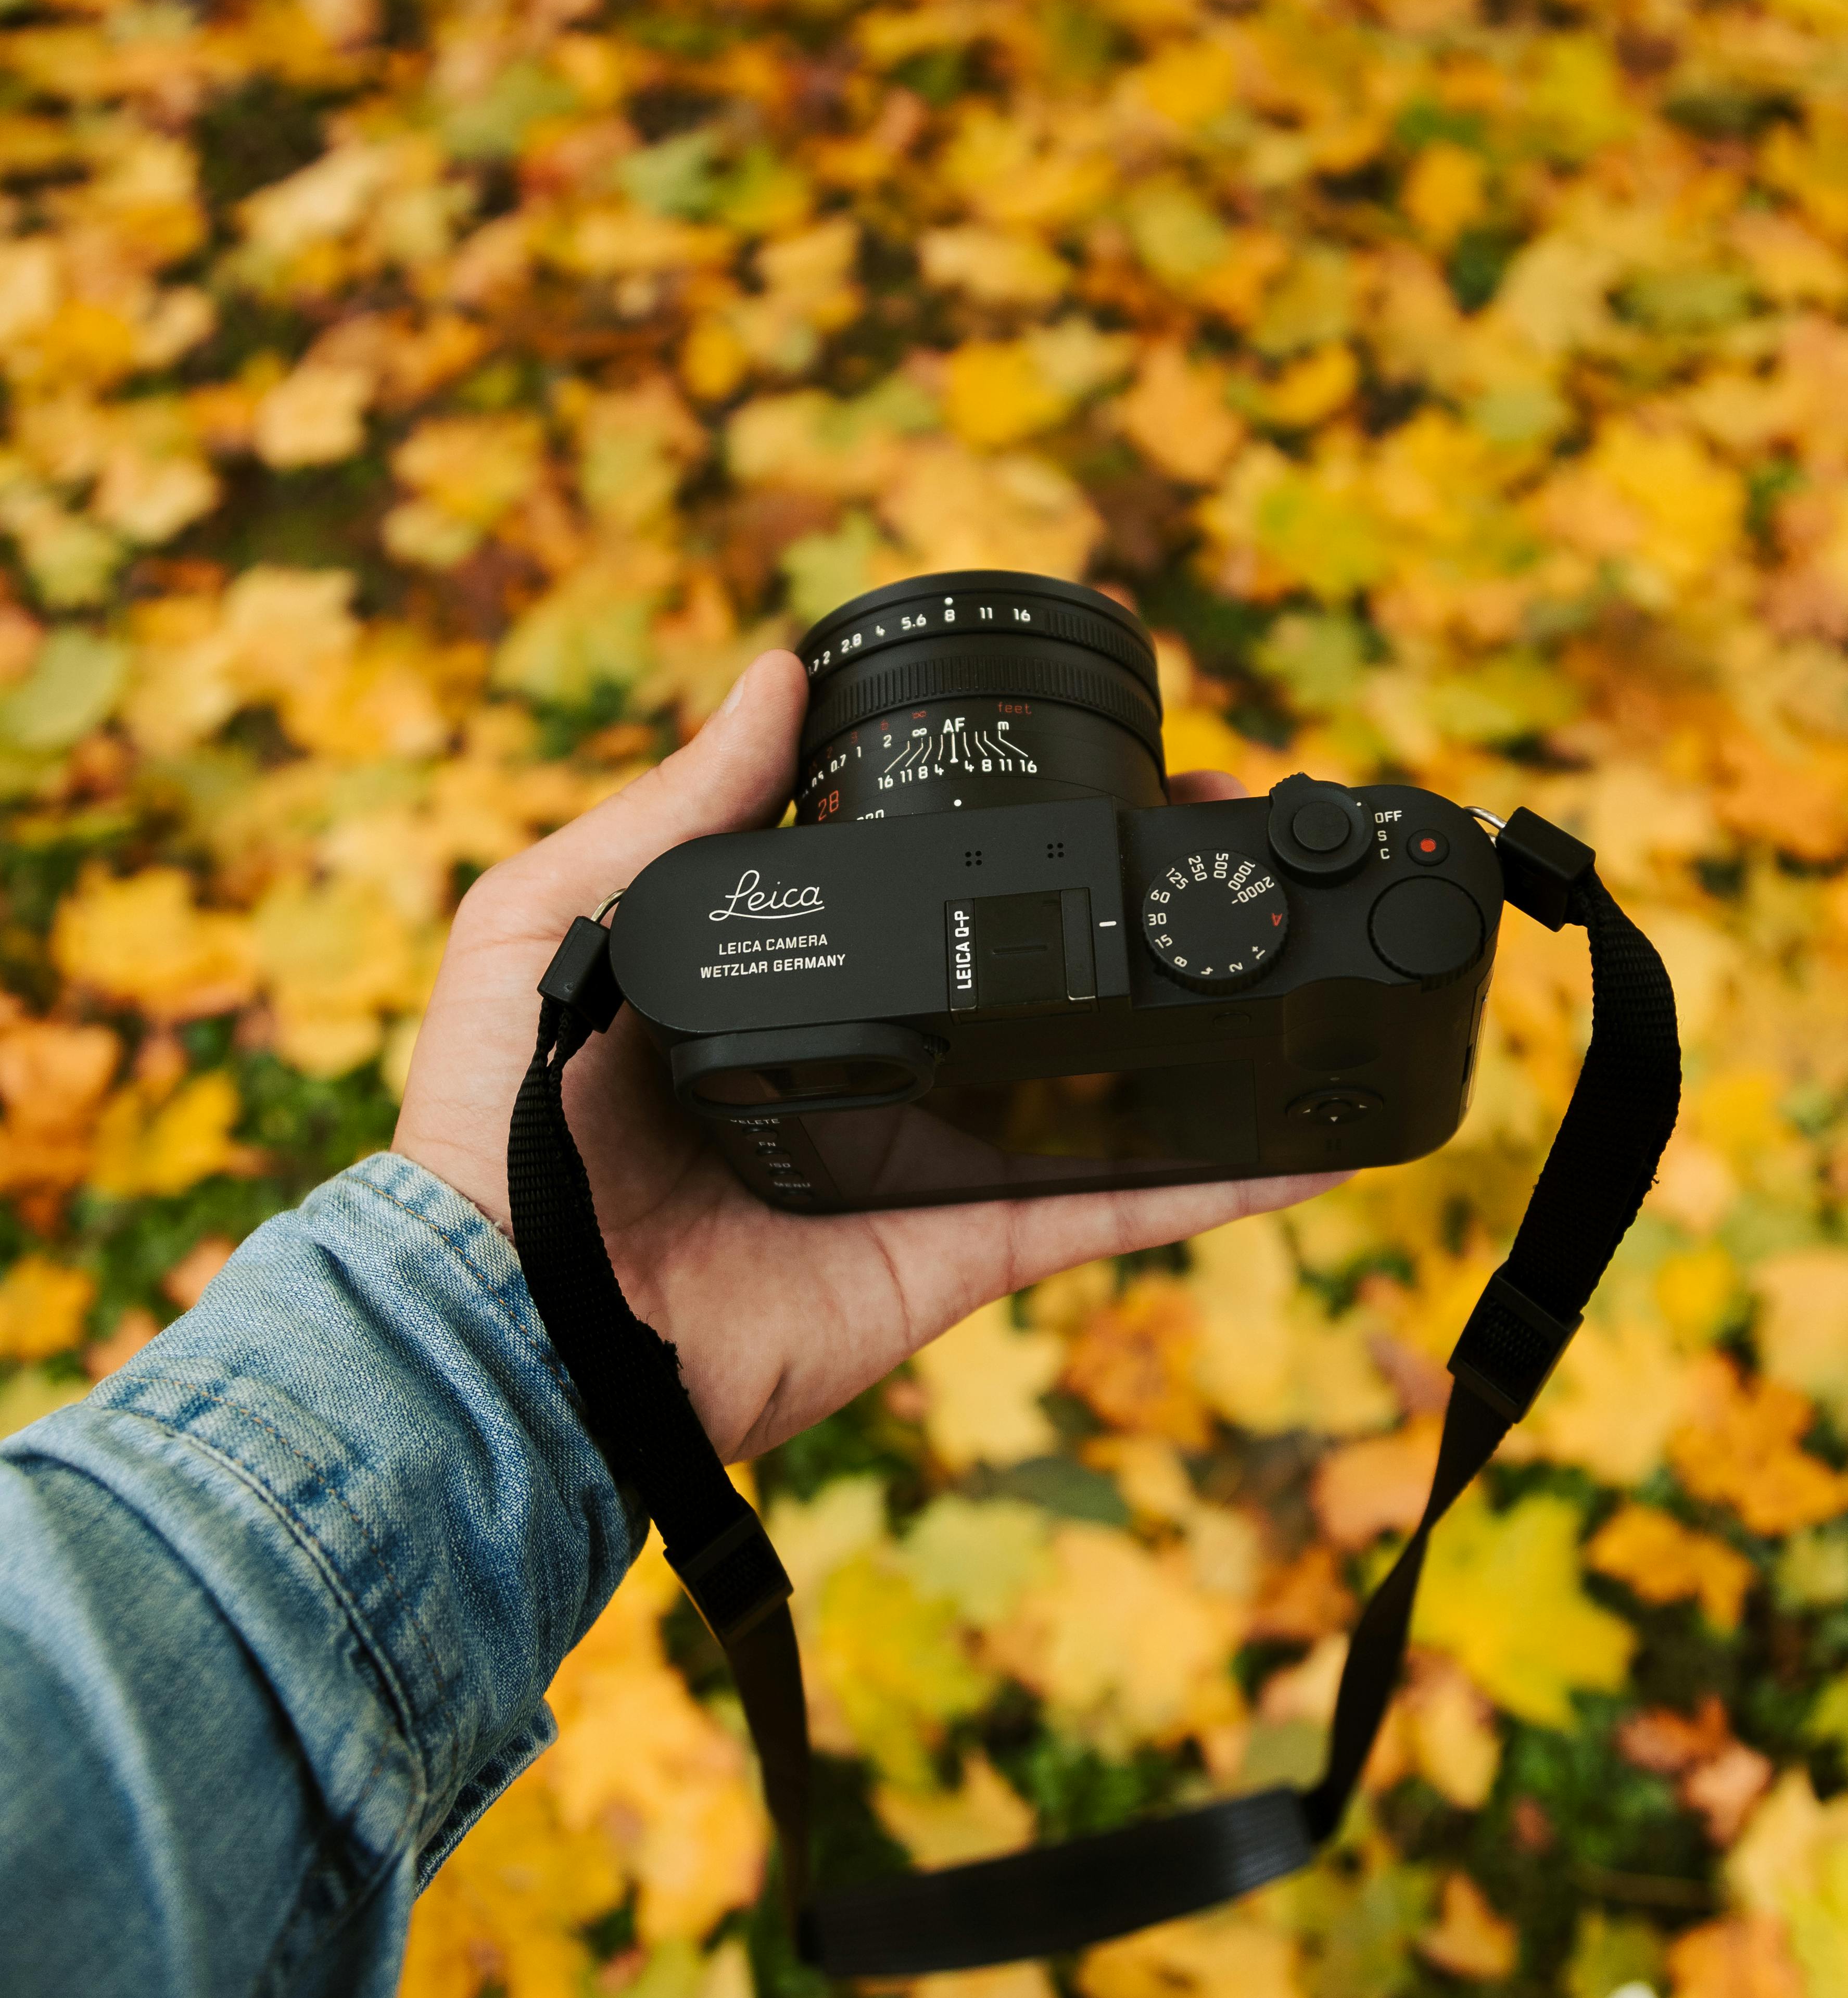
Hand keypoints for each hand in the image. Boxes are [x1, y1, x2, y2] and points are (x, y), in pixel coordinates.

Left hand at [394, 652, 1343, 1458]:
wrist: (508, 1322)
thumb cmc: (497, 1118)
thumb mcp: (556, 915)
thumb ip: (670, 806)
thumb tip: (771, 675)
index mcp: (779, 984)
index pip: (913, 895)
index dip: (1004, 839)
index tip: (1090, 769)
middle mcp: (868, 1067)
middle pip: (1026, 981)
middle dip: (1130, 919)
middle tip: (1229, 845)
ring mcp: (921, 1163)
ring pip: (1089, 1091)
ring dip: (1195, 1036)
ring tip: (1301, 964)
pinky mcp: (953, 1255)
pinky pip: (1098, 1212)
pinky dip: (1205, 1184)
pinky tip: (1304, 1143)